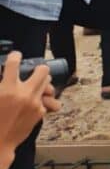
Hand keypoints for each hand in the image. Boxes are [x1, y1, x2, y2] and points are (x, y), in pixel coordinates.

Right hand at [0, 52, 60, 166]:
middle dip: (38, 69)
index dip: (15, 56)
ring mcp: (34, 103)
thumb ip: (1, 85)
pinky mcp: (40, 112)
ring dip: (40, 82)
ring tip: (33, 85)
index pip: (14, 63)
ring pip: (47, 83)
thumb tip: (4, 75)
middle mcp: (23, 93)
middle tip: (32, 72)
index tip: (16, 56)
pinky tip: (31, 102)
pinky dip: (38, 99)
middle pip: (42, 70)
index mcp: (6, 89)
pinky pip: (44, 99)